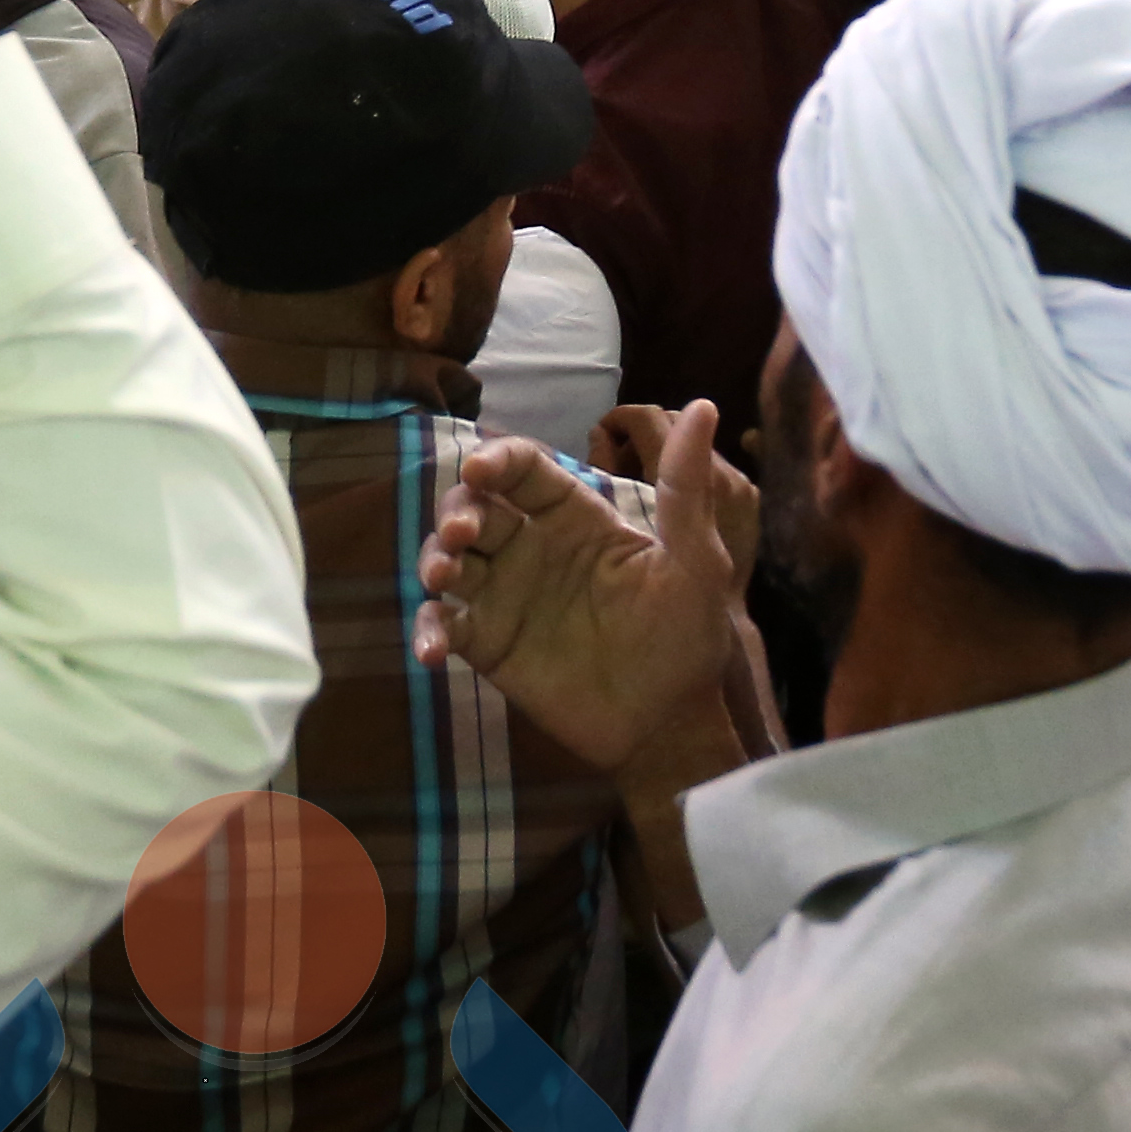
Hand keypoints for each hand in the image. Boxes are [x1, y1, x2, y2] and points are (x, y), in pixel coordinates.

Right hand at [418, 404, 761, 771]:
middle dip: (458, 509)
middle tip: (463, 532)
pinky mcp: (489, 645)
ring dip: (435, 558)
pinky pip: (445, 625)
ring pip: (450, 558)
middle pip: (476, 507)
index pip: (526, 471)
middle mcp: (533, 549)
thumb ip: (686, 487)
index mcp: (577, 519)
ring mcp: (506, 596)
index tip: (480, 469)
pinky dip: (427, 630)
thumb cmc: (687, 638)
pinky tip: (430, 649)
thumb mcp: (696, 560)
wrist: (669, 725)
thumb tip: (703, 406)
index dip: (498, 460)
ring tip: (442, 576)